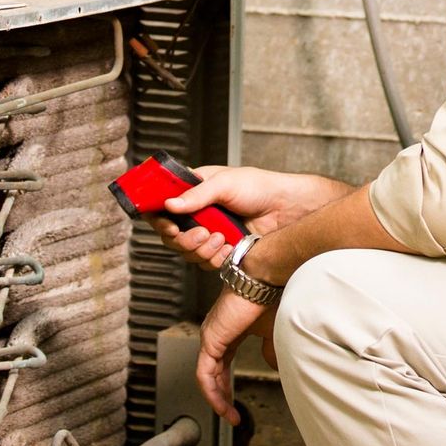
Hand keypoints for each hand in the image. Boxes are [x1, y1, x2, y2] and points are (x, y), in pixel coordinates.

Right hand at [152, 166, 342, 269]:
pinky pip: (205, 263)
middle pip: (171, 236)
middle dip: (184, 239)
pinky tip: (229, 246)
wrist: (286, 209)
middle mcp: (197, 213)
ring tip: (221, 237)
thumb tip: (170, 203)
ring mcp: (208, 233)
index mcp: (194, 191)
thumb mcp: (226, 183)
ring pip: (187, 252)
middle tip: (202, 233)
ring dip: (202, 249)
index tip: (169, 225)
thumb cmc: (259, 186)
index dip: (159, 219)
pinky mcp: (220, 250)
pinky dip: (215, 258)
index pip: (162, 207)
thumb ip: (197, 194)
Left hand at [196, 288, 278, 423]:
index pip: (223, 363)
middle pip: (213, 372)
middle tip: (230, 414)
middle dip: (222, 396)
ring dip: (217, 399)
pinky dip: (212, 392)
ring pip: (207, 376)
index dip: (228, 384)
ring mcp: (211, 336)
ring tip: (228, 416)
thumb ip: (270, 350)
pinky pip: (204, 374)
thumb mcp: (273, 330)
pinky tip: (222, 405)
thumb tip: (272, 365)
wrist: (265, 279)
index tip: (236, 402)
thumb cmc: (271, 296)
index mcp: (229, 330)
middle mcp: (216, 333)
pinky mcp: (210, 340)